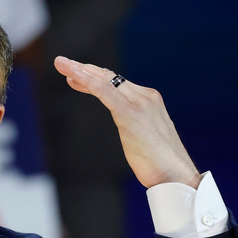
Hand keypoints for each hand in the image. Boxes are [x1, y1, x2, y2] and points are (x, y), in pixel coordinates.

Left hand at [53, 56, 200, 188]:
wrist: (175, 174)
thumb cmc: (160, 163)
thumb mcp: (146, 137)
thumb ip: (136, 126)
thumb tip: (130, 130)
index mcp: (149, 100)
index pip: (116, 84)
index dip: (94, 78)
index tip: (75, 76)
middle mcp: (145, 96)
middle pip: (108, 77)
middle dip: (83, 69)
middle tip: (62, 63)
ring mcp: (139, 103)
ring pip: (104, 81)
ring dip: (79, 71)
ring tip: (61, 64)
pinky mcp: (130, 113)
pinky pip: (104, 92)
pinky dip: (87, 81)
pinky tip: (73, 76)